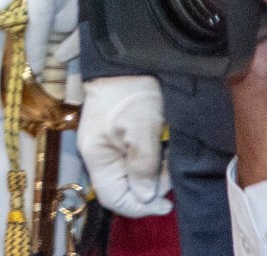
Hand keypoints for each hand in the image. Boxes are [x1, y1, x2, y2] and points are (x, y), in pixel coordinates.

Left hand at [0, 0, 78, 63]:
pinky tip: (62, 47)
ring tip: (50, 63)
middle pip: (62, 31)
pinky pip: (84, 22)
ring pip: (76, 30)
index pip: (41, 21)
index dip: (36, 47)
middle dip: (49, 50)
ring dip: (64, 47)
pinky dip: (74, 37)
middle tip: (33, 67)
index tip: (33, 70)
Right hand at [77, 74, 172, 215]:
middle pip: (122, 189)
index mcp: (96, 156)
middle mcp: (97, 156)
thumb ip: (143, 166)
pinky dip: (149, 163)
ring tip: (167, 159)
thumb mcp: (143, 130)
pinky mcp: (115, 138)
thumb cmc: (133, 94)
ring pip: (130, 177)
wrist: (127, 60)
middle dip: (150, 188)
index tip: (167, 202)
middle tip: (171, 173)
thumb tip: (144, 197)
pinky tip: (160, 151)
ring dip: (152, 175)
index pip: (113, 198)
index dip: (140, 206)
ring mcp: (105, 147)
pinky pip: (132, 163)